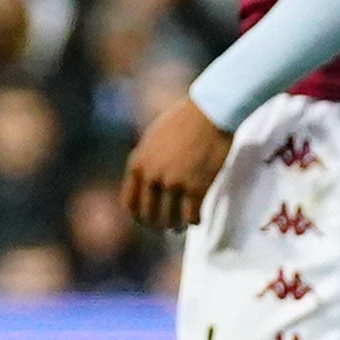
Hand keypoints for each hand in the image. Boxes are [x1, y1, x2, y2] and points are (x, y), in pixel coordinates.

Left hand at [119, 94, 229, 232]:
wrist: (210, 112)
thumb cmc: (184, 121)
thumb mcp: (152, 139)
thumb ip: (146, 161)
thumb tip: (145, 182)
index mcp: (137, 164)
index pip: (130, 203)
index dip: (138, 216)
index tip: (148, 221)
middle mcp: (151, 176)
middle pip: (149, 215)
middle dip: (158, 224)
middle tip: (167, 227)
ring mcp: (173, 183)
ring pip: (170, 219)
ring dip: (176, 226)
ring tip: (182, 226)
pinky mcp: (196, 188)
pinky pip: (192, 216)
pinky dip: (194, 221)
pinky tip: (197, 219)